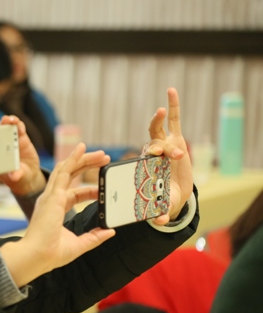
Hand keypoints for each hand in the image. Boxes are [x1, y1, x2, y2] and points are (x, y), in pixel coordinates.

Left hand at [0, 115, 46, 195]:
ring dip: (6, 121)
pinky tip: (19, 126)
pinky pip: (19, 129)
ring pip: (5, 127)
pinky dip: (19, 125)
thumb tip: (15, 176)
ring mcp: (10, 140)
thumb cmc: (16, 177)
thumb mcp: (16, 178)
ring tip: (9, 120)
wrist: (29, 175)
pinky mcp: (21, 138)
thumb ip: (15, 176)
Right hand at [0, 143, 114, 285]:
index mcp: (55, 210)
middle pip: (70, 176)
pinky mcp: (53, 195)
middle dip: (86, 166)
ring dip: (83, 158)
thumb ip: (94, 237)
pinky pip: (64, 171)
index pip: (74, 194)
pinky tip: (82, 149)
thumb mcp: (78, 244)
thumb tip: (109, 231)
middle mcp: (51, 200)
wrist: (37, 256)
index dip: (89, 190)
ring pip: (66, 169)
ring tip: (100, 154)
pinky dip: (73, 159)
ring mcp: (50, 196)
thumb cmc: (50, 254)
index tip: (102, 189)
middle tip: (104, 159)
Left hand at [142, 88, 193, 223]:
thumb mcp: (162, 206)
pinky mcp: (174, 139)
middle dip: (160, 149)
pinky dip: (172, 107)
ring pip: (159, 134)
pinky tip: (171, 91)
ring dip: (162, 127)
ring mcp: (160, 146)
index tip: (149, 154)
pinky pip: (172, 120)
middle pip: (150, 147)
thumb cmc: (163, 200)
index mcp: (141, 170)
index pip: (139, 160)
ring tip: (167, 123)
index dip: (144, 155)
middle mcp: (148, 156)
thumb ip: (159, 212)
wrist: (173, 195)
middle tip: (174, 155)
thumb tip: (158, 222)